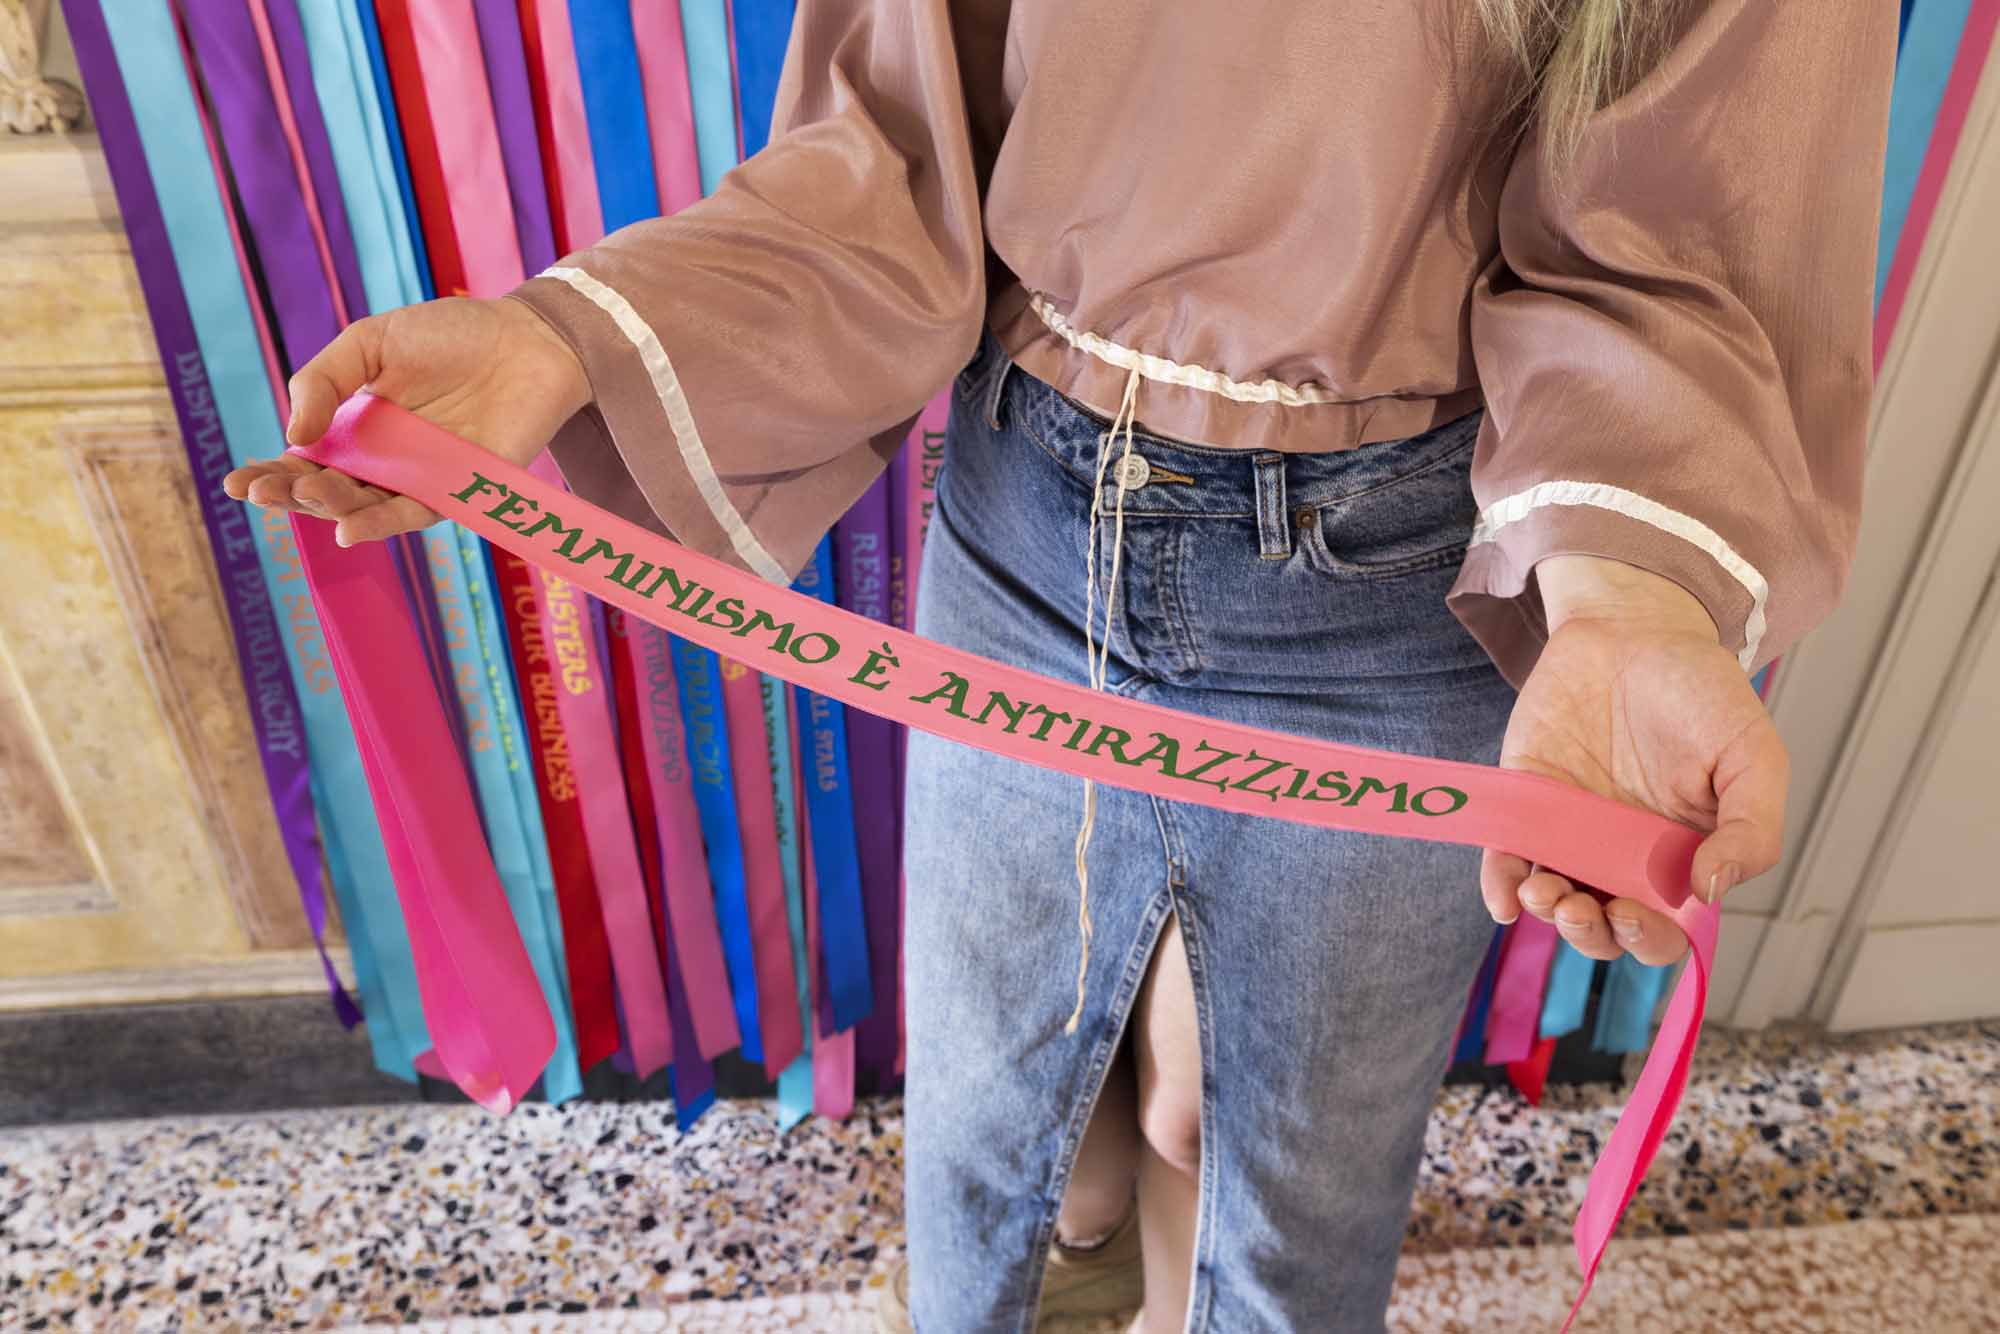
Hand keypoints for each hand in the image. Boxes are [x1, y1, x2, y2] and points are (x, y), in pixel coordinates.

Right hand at [221, 296, 589, 544]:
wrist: (528, 339)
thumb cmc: (451, 335)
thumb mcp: (371, 343)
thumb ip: (326, 380)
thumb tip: (293, 432)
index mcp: (355, 427)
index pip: (303, 459)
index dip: (270, 474)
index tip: (237, 484)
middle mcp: (382, 461)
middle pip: (326, 489)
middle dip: (290, 494)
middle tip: (261, 492)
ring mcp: (418, 479)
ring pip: (363, 507)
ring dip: (329, 508)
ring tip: (304, 499)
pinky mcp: (458, 491)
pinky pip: (414, 515)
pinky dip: (380, 524)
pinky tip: (347, 529)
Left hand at [1479, 555, 1787, 963]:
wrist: (1634, 629)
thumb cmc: (1702, 692)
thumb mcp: (1752, 756)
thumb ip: (1751, 827)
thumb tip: (1711, 888)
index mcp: (1682, 856)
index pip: (1666, 926)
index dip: (1650, 938)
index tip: (1635, 914)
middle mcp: (1624, 855)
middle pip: (1605, 926)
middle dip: (1591, 934)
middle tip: (1582, 908)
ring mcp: (1571, 832)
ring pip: (1555, 899)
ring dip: (1547, 912)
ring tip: (1545, 892)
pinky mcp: (1527, 804)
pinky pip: (1507, 857)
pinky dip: (1500, 883)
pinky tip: (1505, 893)